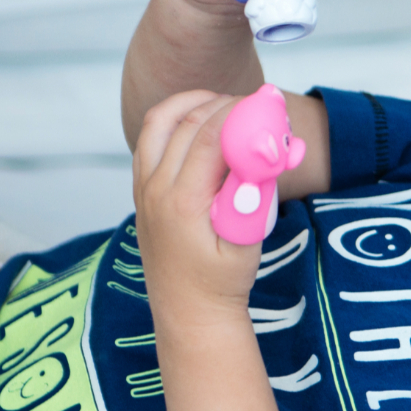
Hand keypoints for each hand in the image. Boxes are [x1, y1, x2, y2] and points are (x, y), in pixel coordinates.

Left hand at [132, 90, 260, 320]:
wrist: (188, 309)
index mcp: (182, 203)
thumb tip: (268, 154)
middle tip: (256, 102)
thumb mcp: (247, 244)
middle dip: (223, 105)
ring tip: (224, 101)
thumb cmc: (221, 281)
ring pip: (158, 124)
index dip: (239, 113)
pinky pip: (150, 139)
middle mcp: (155, 190)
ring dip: (191, 104)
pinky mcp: (142, 190)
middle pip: (185, 124)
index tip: (267, 101)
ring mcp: (143, 188)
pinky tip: (199, 121)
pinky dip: (172, 119)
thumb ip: (254, 197)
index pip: (208, 138)